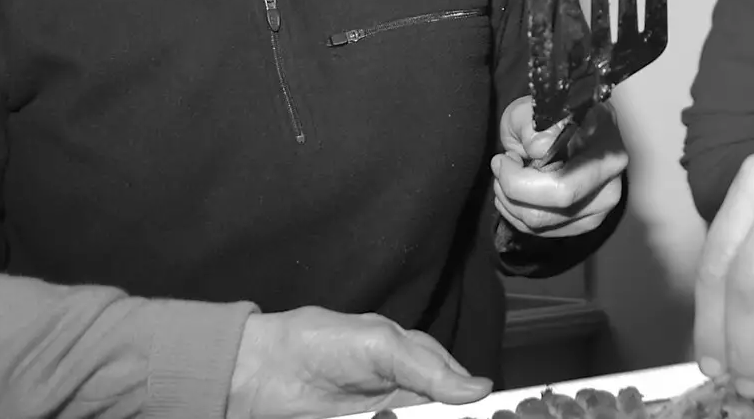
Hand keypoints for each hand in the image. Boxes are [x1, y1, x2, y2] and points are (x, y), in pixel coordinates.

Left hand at [226, 307, 492, 418]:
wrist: (257, 372)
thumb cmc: (320, 342)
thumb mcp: (381, 345)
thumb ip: (428, 367)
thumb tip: (480, 389)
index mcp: (411, 359)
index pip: (455, 384)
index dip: (474, 400)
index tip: (496, 414)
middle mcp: (399, 391)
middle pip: (438, 409)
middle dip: (450, 414)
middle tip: (450, 416)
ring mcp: (380, 411)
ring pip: (416, 416)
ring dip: (420, 415)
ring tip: (389, 413)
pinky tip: (387, 417)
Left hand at [491, 96, 627, 237]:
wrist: (570, 122)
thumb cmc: (553, 114)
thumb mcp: (535, 106)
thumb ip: (532, 124)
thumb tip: (538, 150)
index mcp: (604, 143)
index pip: (561, 184)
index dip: (519, 178)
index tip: (504, 157)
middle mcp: (611, 176)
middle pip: (552, 207)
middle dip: (513, 191)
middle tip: (502, 168)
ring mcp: (603, 202)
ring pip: (542, 223)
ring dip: (511, 203)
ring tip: (509, 177)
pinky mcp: (589, 220)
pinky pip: (543, 231)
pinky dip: (518, 214)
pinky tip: (518, 191)